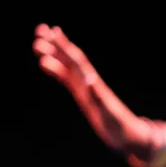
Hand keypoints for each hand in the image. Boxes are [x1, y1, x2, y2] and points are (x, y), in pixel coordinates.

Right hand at [32, 24, 155, 155]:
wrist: (128, 136)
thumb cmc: (121, 127)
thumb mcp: (110, 113)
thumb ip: (100, 97)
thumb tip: (89, 79)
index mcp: (94, 83)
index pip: (77, 61)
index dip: (65, 47)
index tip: (53, 32)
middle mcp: (89, 82)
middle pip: (69, 59)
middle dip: (55, 45)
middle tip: (39, 30)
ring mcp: (85, 88)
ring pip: (65, 67)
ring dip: (52, 55)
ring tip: (37, 44)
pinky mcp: (83, 96)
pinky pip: (66, 79)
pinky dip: (56, 70)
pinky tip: (45, 63)